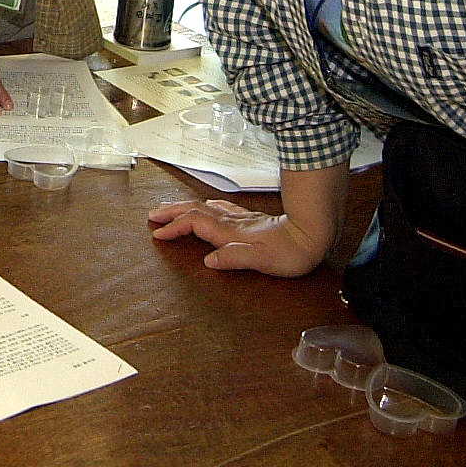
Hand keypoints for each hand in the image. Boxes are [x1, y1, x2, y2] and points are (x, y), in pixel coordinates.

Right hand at [146, 197, 330, 276]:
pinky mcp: (250, 220)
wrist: (312, 236)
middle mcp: (232, 222)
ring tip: (170, 209)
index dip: (174, 228)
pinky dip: (204, 207)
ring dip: (184, 207)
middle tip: (153, 215)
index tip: (158, 235)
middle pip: (195, 211)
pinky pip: (219, 208)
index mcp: (230, 232)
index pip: (194, 224)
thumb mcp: (261, 261)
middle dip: (172, 212)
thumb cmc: (289, 253)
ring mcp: (240, 219)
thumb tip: (208, 260)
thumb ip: (233, 258)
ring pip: (205, 208)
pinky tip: (206, 206)